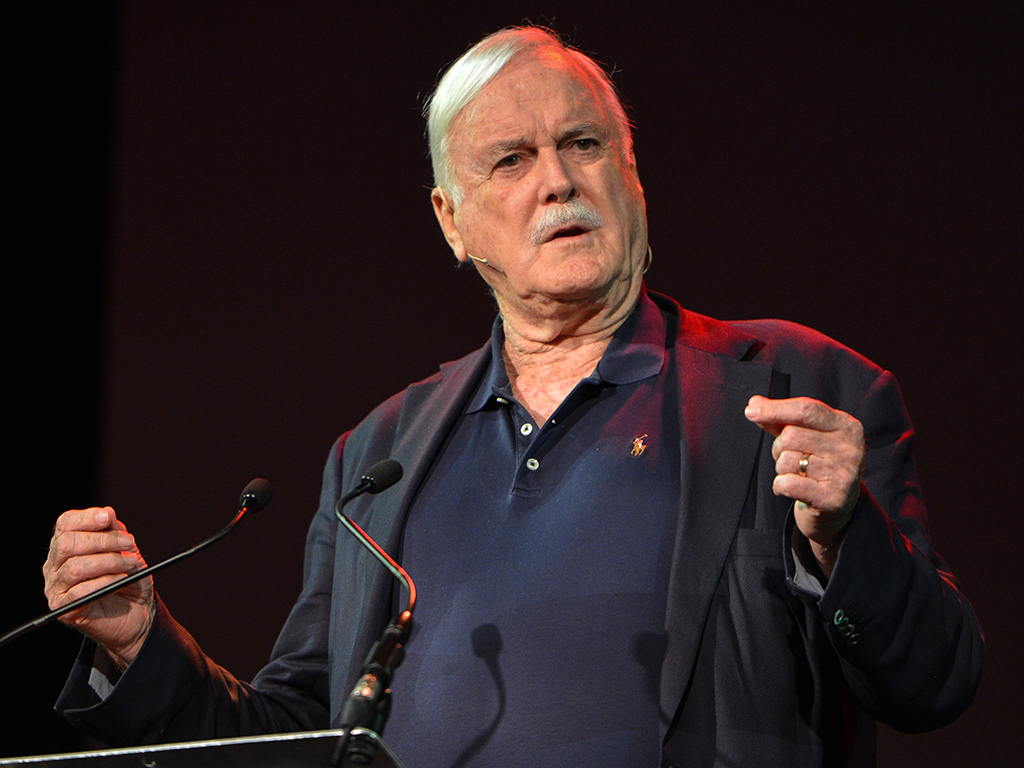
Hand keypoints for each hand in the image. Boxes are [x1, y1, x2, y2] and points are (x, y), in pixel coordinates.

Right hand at [43, 507, 154, 669]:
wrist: (138, 612)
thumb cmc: (129, 578)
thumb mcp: (127, 550)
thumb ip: (115, 532)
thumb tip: (107, 514)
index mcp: (67, 545)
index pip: (65, 524)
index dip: (86, 518)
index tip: (108, 517)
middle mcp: (55, 565)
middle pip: (67, 543)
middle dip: (103, 540)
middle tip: (130, 543)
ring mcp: (56, 587)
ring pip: (75, 567)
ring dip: (109, 561)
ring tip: (131, 564)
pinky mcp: (64, 608)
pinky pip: (79, 591)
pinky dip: (105, 582)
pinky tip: (120, 580)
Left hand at [744, 395, 864, 575]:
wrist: (835, 508)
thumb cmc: (816, 464)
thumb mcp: (804, 436)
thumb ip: (780, 419)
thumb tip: (754, 405)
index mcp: (846, 425)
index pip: (806, 409)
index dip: (775, 409)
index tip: (750, 411)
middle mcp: (850, 447)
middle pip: (791, 435)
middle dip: (779, 448)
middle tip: (792, 459)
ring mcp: (844, 474)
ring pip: (787, 460)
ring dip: (781, 468)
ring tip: (797, 474)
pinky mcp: (833, 499)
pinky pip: (788, 483)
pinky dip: (780, 486)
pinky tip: (791, 489)